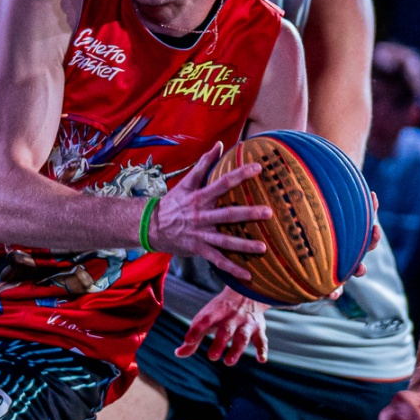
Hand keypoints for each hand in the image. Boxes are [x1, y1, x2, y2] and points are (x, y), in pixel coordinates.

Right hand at [147, 142, 270, 278]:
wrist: (151, 227)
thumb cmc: (173, 203)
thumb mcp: (186, 183)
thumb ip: (204, 164)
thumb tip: (219, 144)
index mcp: (200, 197)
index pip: (223, 183)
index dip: (240, 174)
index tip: (258, 168)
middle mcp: (202, 216)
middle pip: (228, 214)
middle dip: (248, 213)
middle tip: (269, 212)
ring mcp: (200, 235)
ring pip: (225, 241)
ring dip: (244, 245)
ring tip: (263, 248)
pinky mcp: (198, 250)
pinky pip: (218, 261)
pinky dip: (232, 268)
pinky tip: (248, 274)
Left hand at [178, 288, 267, 365]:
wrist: (248, 291)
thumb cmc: (221, 310)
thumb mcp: (207, 318)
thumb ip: (194, 336)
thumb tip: (178, 354)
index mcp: (216, 312)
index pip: (205, 320)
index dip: (196, 330)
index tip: (188, 341)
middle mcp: (232, 317)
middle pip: (226, 330)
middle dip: (219, 343)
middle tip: (212, 357)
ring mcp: (246, 323)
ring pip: (243, 336)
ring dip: (237, 349)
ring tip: (229, 362)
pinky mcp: (259, 329)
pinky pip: (262, 340)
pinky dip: (262, 349)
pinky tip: (261, 359)